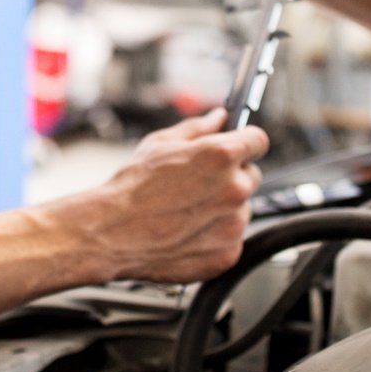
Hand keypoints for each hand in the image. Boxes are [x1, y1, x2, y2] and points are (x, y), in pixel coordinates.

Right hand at [79, 108, 268, 282]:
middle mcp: (235, 189)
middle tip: (199, 184)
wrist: (112, 233)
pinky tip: (188, 231)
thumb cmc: (132, 188)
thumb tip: (219, 117)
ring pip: (241, 209)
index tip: (239, 147)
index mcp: (222, 155)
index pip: (258, 140)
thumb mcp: (161, 143)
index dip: (246, 142)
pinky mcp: (228, 253)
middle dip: (232, 176)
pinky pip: (232, 239)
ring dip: (224, 208)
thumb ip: (198, 127)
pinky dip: (216, 236)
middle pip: (252, 175)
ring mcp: (234, 224)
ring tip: (187, 211)